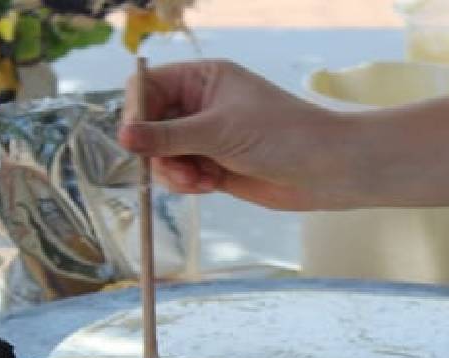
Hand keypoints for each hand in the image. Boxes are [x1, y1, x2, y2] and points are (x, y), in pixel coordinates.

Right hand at [118, 60, 351, 210]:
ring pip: (163, 155)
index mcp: (202, 79)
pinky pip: (181, 175)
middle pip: (150, 125)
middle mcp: (201, 105)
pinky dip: (187, 183)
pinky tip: (209, 186)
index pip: (148, 87)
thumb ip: (168, 136)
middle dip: (157, 150)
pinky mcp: (215, 166)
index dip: (135, 112)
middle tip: (175, 169)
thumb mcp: (218, 131)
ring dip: (173, 172)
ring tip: (198, 181)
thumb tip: (122, 137)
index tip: (133, 139)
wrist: (326, 170)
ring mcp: (207, 137)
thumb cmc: (281, 135)